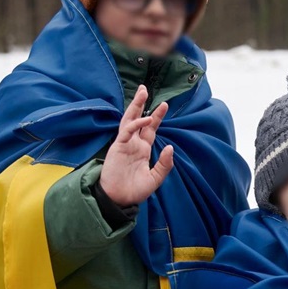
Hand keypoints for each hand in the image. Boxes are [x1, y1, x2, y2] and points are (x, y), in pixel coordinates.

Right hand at [99, 86, 174, 206]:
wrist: (119, 200)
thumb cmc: (135, 190)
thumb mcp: (155, 178)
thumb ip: (164, 164)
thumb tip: (170, 147)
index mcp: (142, 149)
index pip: (150, 129)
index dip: (156, 116)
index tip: (164, 104)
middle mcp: (133, 143)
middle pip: (137, 118)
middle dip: (141, 103)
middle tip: (145, 88)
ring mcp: (124, 144)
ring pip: (129, 120)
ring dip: (135, 106)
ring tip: (142, 92)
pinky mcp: (117, 147)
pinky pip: (127, 132)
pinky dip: (136, 124)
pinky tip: (146, 119)